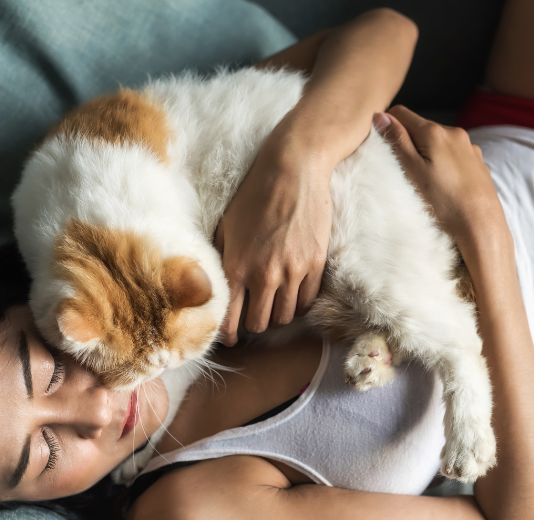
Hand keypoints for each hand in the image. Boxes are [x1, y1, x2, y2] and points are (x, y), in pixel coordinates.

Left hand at [215, 124, 332, 345]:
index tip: (229, 335)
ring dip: (276, 315)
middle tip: (251, 315)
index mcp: (237, 267)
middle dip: (253, 323)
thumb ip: (221, 261)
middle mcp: (265, 275)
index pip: (230, 321)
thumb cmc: (253, 195)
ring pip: (285, 317)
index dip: (228, 334)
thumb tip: (216, 290)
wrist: (292, 169)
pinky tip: (291, 292)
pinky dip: (297, 303)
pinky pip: (306, 301)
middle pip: (259, 325)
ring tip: (272, 303)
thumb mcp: (226, 227)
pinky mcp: (316, 265)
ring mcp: (294, 272)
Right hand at [375, 106, 511, 262]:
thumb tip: (380, 116)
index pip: (401, 113)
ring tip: (424, 181)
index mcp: (435, 132)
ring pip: (438, 142)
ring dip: (426, 153)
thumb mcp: (412, 171)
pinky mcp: (478, 162)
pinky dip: (443, 163)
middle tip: (402, 171)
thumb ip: (397, 141)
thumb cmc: (444, 202)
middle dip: (407, 142)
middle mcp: (455, 132)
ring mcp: (469, 147)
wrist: (481, 225)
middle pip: (420, 127)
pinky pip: (453, 155)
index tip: (382, 147)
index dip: (387, 126)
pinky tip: (443, 185)